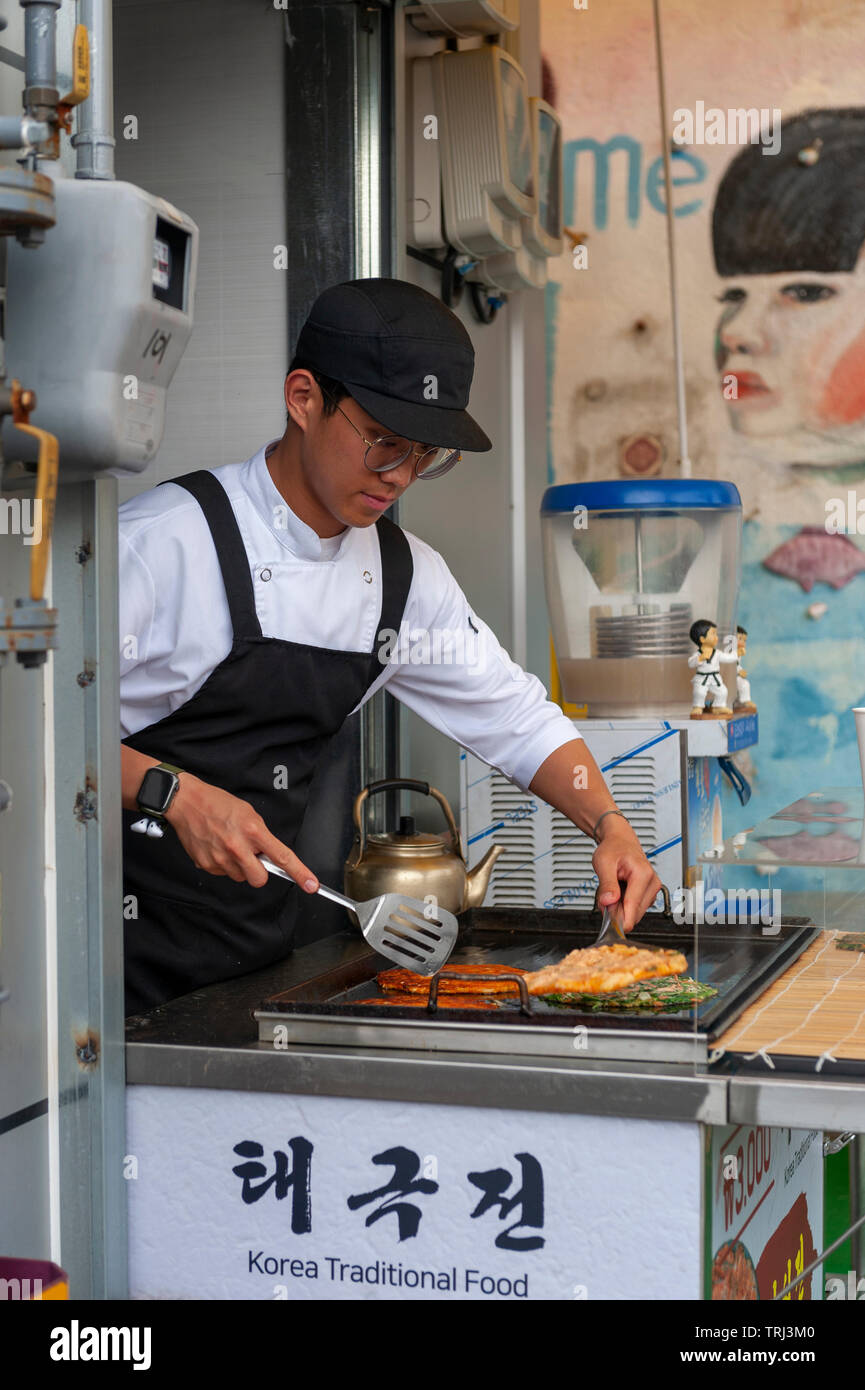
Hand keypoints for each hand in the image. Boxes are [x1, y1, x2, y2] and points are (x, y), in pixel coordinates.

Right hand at [165, 774, 318, 891]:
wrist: (187, 802)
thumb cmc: (218, 804)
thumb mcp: (248, 813)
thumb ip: (261, 836)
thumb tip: (269, 854)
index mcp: (253, 831)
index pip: (282, 857)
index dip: (300, 873)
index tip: (312, 885)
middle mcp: (238, 847)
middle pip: (260, 879)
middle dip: (259, 872)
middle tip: (252, 857)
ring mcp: (221, 858)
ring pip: (240, 877)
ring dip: (239, 867)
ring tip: (229, 845)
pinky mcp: (206, 865)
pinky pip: (223, 873)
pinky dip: (223, 864)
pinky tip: (217, 847)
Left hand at [592, 821, 661, 931]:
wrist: (620, 841)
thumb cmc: (613, 849)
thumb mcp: (603, 863)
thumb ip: (607, 884)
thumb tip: (609, 902)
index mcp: (643, 874)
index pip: (634, 906)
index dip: (621, 920)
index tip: (612, 928)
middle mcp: (652, 883)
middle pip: (634, 912)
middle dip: (617, 911)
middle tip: (604, 898)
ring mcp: (652, 890)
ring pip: (634, 912)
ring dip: (620, 908)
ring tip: (612, 890)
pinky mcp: (649, 894)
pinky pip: (635, 908)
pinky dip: (624, 905)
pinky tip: (619, 892)